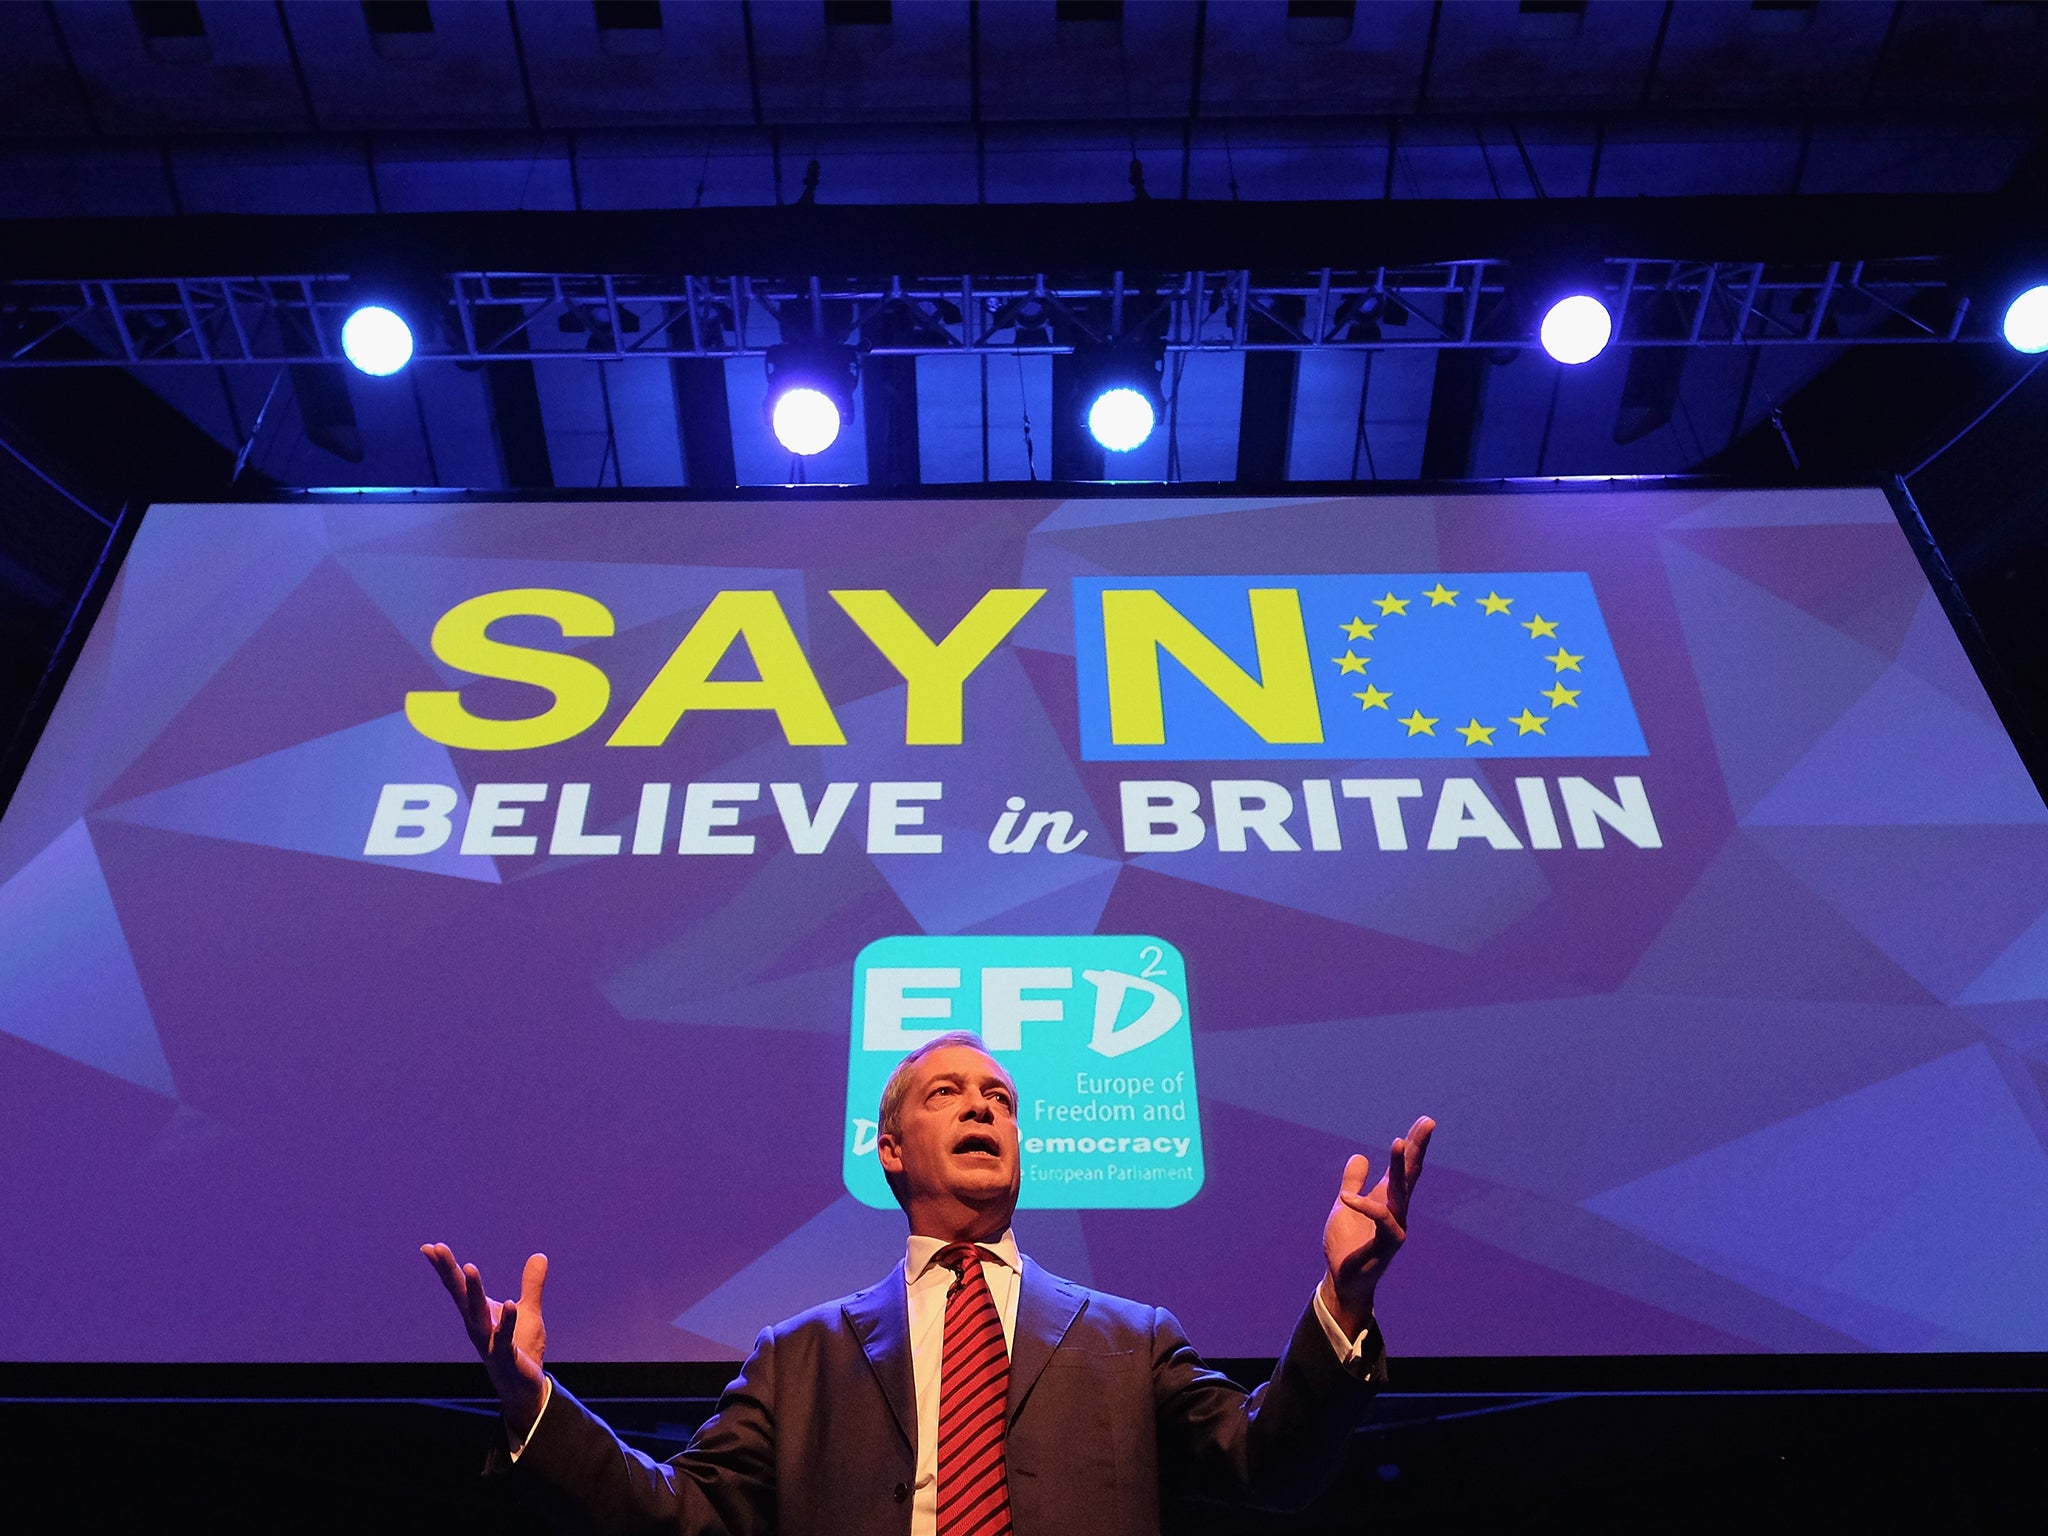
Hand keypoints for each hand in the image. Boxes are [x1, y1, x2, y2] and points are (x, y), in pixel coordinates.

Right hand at [422, 1243, 548, 1432]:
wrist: (523, 1387)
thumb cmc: (520, 1348)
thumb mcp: (527, 1310)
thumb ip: (531, 1284)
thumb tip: (539, 1255)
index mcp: (479, 1314)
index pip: (459, 1287)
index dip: (445, 1267)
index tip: (430, 1246)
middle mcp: (478, 1326)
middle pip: (461, 1294)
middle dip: (450, 1271)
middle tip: (437, 1248)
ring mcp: (489, 1342)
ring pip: (477, 1314)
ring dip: (474, 1291)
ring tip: (469, 1266)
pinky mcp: (506, 1355)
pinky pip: (504, 1337)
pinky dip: (506, 1321)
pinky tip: (508, 1303)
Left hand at [1319, 1116, 1433, 1338]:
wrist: (1343, 1279)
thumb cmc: (1347, 1244)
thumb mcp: (1344, 1205)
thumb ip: (1353, 1182)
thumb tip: (1360, 1157)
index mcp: (1388, 1199)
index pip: (1405, 1167)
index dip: (1414, 1145)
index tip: (1426, 1121)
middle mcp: (1397, 1210)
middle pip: (1410, 1174)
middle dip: (1418, 1147)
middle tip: (1428, 1122)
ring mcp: (1395, 1226)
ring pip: (1401, 1191)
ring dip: (1399, 1166)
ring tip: (1399, 1141)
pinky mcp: (1386, 1244)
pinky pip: (1380, 1220)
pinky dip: (1364, 1206)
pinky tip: (1346, 1198)